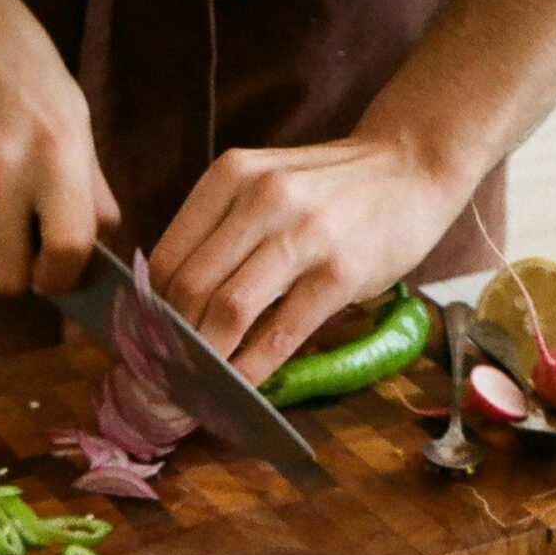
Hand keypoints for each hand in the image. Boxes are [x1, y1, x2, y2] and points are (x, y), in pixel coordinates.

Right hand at [0, 0, 118, 295]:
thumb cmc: (23, 68)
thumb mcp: (74, 115)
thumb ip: (89, 189)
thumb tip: (97, 251)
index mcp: (56, 154)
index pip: (66, 252)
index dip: (64, 277)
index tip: (60, 272)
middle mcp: (3, 170)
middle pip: (6, 279)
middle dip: (19, 273)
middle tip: (26, 248)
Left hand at [147, 133, 468, 383]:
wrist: (412, 166)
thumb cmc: (331, 187)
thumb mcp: (266, 183)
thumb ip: (221, 228)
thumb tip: (169, 302)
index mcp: (231, 176)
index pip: (166, 257)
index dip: (147, 312)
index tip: (143, 345)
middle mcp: (262, 199)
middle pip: (190, 288)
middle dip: (170, 342)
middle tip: (163, 376)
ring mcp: (304, 235)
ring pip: (228, 310)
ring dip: (205, 359)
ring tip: (194, 386)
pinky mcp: (341, 273)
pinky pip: (281, 333)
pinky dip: (253, 368)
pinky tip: (240, 388)